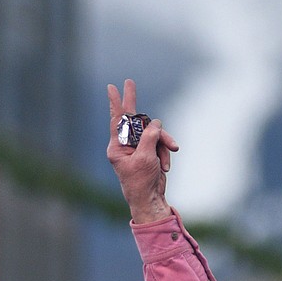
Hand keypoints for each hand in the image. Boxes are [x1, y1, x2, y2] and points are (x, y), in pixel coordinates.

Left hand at [106, 79, 177, 223]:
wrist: (150, 199)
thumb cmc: (141, 182)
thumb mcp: (145, 158)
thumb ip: (150, 137)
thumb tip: (155, 123)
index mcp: (117, 147)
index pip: (116, 120)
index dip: (115, 102)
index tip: (111, 87)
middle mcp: (126, 145)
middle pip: (136, 121)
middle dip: (136, 107)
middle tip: (129, 81)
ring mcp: (138, 147)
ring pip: (154, 132)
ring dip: (164, 143)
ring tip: (170, 154)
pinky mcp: (150, 151)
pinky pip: (161, 142)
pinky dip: (166, 152)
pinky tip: (165, 166)